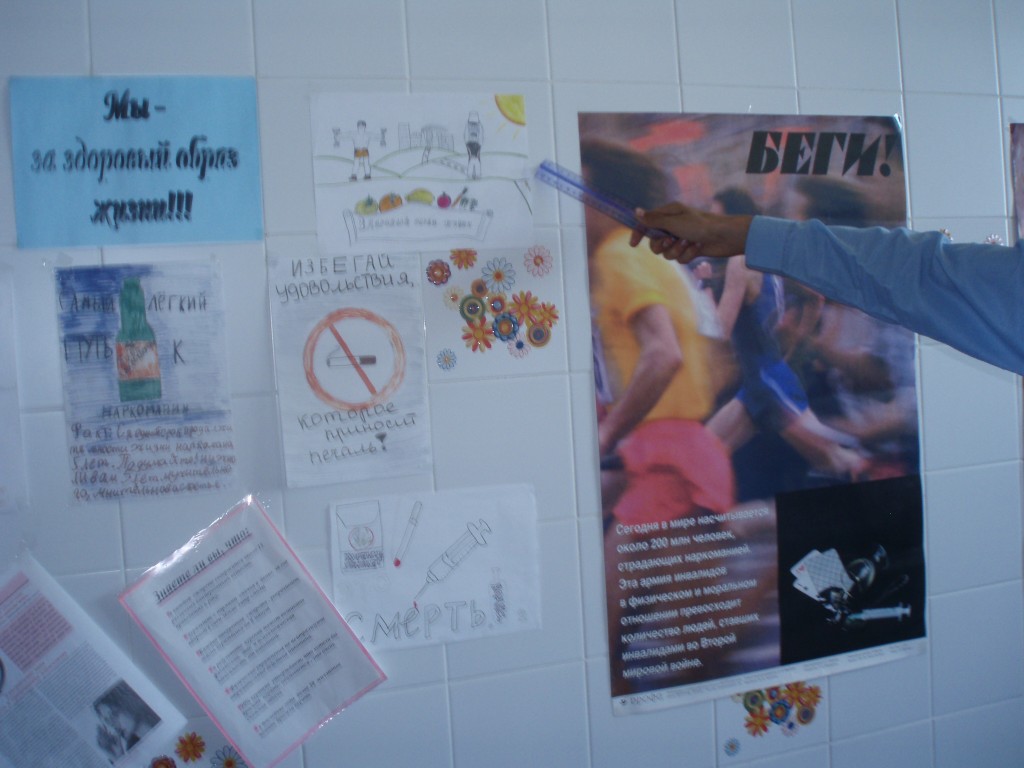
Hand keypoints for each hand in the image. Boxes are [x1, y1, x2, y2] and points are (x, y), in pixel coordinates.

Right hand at [628, 203, 752, 262]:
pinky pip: (679, 258)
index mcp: (669, 213)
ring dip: (676, 251)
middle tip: (671, 241)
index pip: (647, 223)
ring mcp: (681, 238)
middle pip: (655, 242)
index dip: (639, 233)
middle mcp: (673, 225)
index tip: (633, 244)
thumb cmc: (700, 225)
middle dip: (661, 245)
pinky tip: (698, 248)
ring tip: (688, 243)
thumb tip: (636, 212)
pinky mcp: (689, 249)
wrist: (725, 236)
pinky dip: (688, 255)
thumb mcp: (673, 222)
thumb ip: (653, 220)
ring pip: (667, 253)